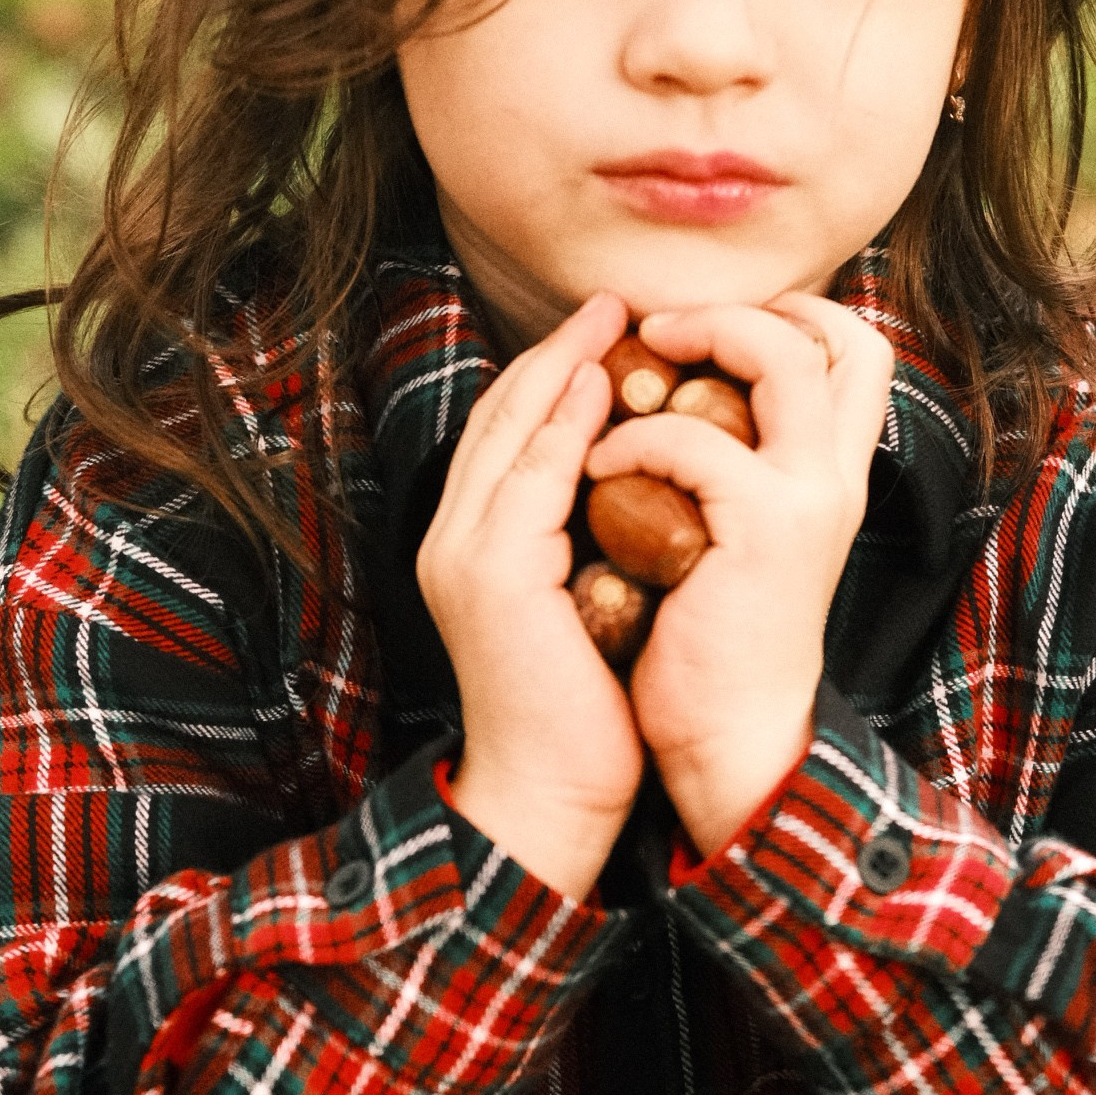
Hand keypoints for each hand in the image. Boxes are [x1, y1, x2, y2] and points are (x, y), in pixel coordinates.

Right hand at [416, 291, 643, 900]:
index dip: (552, 374)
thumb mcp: (586, 599)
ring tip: (612, 324)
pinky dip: (563, 426)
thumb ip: (590, 535)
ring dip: (559, 369)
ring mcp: (465, 553)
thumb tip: (639, 484)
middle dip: (554, 352)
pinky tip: (603, 388)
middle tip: (610, 304)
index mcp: (476, 542)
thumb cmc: (584, 706)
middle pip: (499, 415)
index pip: (509, 434)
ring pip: (507, 433)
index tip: (607, 332)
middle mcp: (456, 537)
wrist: (551, 790)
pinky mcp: (492, 574)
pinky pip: (529, 478)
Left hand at [584, 295, 893, 856]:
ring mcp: (811, 497)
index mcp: (830, 473)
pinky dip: (632, 441)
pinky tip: (595, 469)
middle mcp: (837, 475)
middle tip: (655, 332)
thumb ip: (725, 460)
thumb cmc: (707, 636)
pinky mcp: (767, 530)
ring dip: (691, 343)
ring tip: (618, 379)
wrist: (725, 739)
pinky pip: (696, 442)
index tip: (699, 327)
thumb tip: (660, 386)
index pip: (856, 351)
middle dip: (737, 310)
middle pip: (838, 335)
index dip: (792, 313)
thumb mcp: (728, 532)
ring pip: (781, 356)